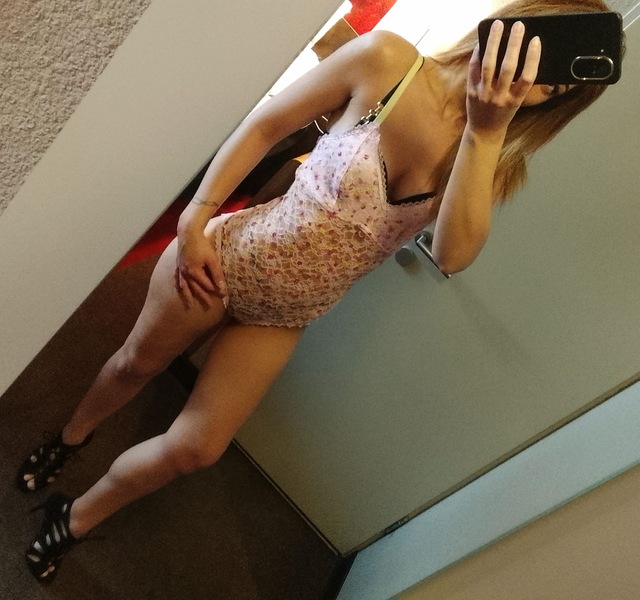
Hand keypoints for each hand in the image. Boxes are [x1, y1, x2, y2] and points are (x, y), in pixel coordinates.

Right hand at [175, 232, 227, 306]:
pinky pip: (178, 279)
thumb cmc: (202, 245)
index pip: (207, 285)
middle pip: (196, 288)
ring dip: (188, 296)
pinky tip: (181, 290)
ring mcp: (180, 270)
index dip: (216, 290)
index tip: (224, 296)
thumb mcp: (212, 259)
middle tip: (210, 306)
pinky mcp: (178, 265)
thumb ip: (217, 275)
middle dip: (204, 297)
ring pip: (185, 286)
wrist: (188, 233)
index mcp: (194, 273)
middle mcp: (185, 274)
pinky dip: (180, 286)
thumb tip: (222, 288)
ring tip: (190, 306)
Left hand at [466, 20, 540, 138]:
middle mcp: (499, 97)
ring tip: (498, 26)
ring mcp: (483, 94)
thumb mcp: (517, 101)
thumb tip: (527, 54)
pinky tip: (483, 41)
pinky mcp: (471, 91)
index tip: (535, 40)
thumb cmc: (504, 113)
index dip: (533, 58)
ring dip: (494, 43)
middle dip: (514, 44)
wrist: (484, 131)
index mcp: (515, 100)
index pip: (527, 77)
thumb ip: (521, 83)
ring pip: (489, 65)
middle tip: (519, 26)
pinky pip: (473, 69)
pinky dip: (478, 54)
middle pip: (508, 68)